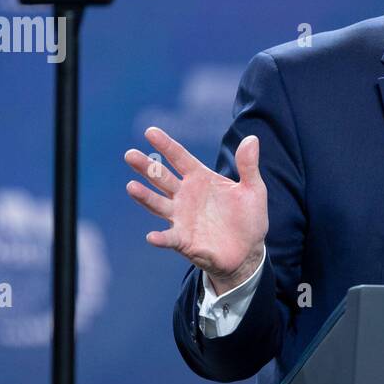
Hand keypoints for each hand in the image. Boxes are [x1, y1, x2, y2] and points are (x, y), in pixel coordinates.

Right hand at [124, 127, 267, 293]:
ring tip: (132, 187)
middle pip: (161, 178)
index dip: (166, 145)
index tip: (150, 132)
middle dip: (146, 167)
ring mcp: (181, 217)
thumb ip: (248, 165)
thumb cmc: (248, 218)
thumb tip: (252, 139)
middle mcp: (185, 195)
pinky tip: (152, 236)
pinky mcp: (184, 240)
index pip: (180, 157)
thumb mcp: (253, 190)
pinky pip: (169, 238)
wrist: (249, 251)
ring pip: (158, 204)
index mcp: (200, 179)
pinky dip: (160, 238)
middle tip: (130, 155)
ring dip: (145, 197)